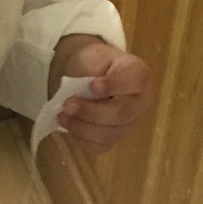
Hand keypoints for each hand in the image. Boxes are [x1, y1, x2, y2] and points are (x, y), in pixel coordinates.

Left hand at [49, 35, 153, 154]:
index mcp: (140, 75)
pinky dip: (81, 139)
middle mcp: (140, 102)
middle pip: (122, 114)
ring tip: (62, 116)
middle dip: (92, 112)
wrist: (88, 74)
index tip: (92, 85)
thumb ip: (91, 72)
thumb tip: (82, 94)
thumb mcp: (92, 57)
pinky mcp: (114, 138)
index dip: (115, 85)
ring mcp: (129, 123)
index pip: (136, 81)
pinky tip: (69, 126)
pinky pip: (100, 146)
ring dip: (83, 127)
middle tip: (68, 104)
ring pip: (111, 134)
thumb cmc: (94, 63)